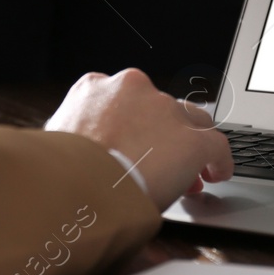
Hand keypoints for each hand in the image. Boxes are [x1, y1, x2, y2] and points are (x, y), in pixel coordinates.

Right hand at [45, 69, 233, 209]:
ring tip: (192, 170)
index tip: (136, 144)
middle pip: (159, 106)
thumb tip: (72, 153)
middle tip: (163, 161)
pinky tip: (215, 175)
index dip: (134, 124)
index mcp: (93, 88)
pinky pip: (216, 146)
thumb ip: (72, 137)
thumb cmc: (58, 173)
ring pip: (190, 121)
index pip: (122, 98)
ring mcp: (164, 110)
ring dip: (188, 144)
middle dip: (163, 134)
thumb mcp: (56, 143)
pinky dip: (217, 161)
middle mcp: (131, 88)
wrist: (76, 187)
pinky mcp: (190, 139)